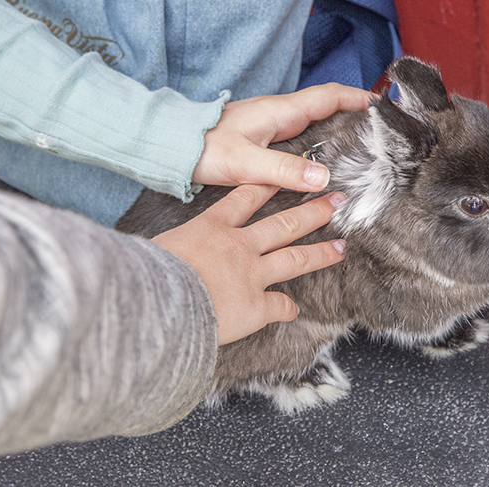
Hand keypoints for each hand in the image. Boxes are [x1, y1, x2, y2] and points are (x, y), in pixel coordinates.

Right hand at [152, 184, 346, 345]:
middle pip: (285, 223)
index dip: (269, 185)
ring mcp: (253, 275)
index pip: (246, 198)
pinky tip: (294, 311)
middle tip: (337, 201)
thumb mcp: (159, 246)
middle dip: (314, 210)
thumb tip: (163, 256)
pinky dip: (288, 309)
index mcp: (213, 226)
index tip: (288, 177)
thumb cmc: (147, 275)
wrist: (156, 305)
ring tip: (341, 247)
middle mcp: (240, 246)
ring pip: (296, 259)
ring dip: (321, 253)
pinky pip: (281, 306)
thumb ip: (175, 246)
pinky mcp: (257, 306)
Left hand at [193, 83, 371, 190]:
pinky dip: (322, 139)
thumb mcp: (246, 162)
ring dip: (340, 125)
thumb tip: (323, 178)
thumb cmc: (204, 149)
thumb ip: (284, 169)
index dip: (357, 98)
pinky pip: (303, 132)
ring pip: (316, 119)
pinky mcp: (266, 136)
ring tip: (364, 143)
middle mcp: (280, 113)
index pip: (329, 96)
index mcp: (280, 111)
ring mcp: (273, 123)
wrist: (173, 145)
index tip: (382, 105)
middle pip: (328, 105)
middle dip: (356, 111)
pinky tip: (327, 157)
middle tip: (381, 128)